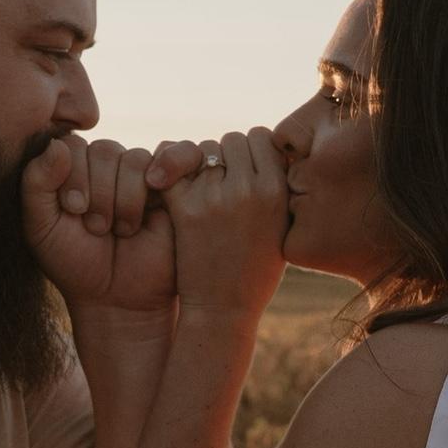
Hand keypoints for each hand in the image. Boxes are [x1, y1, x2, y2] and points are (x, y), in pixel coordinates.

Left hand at [21, 136, 192, 312]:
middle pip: (105, 149)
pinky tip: (157, 198)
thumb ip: (36, 183)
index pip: (72, 145)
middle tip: (98, 228)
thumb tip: (58, 143)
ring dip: (126, 198)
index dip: (73, 175)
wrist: (117, 299)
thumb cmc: (75, 264)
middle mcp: (109, 166)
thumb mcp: (40, 227)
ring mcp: (143, 175)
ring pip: (135, 158)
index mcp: (75, 168)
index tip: (72, 210)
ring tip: (122, 230)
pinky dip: (168, 168)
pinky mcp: (176, 186)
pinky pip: (177, 156)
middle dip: (99, 193)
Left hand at [156, 128, 288, 321]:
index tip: (245, 169)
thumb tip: (269, 148)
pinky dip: (165, 171)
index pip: (263, 137)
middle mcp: (249, 188)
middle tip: (220, 183)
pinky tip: (164, 183)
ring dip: (199, 164)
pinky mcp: (186, 208)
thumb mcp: (284, 227)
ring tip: (200, 191)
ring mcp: (216, 196)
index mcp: (278, 191)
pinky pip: (171, 167)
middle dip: (226, 156)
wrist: (224, 310)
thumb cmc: (255, 272)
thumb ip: (280, 187)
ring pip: (202, 149)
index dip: (252, 150)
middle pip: (232, 139)